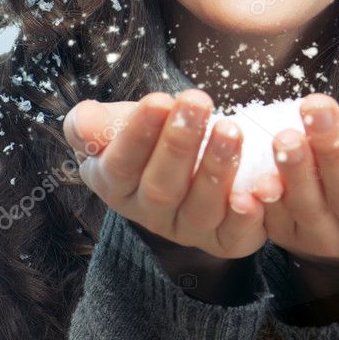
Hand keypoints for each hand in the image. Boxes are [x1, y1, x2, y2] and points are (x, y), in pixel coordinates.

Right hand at [62, 89, 265, 259]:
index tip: (159, 100)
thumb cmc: (148, 135)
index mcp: (116, 185)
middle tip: (197, 102)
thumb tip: (84, 125)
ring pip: (201, 208)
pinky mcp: (226, 239)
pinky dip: (246, 217)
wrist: (188, 157)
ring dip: (216, 169)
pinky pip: (235, 236)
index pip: (121, 164)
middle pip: (162, 186)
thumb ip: (92, 124)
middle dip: (180, 143)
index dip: (139, 134)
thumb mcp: (114, 124)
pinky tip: (255, 191)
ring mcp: (189, 230)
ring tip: (230, 128)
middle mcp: (151, 214)